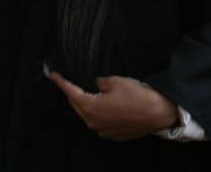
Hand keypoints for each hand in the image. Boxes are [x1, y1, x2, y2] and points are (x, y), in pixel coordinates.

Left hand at [48, 71, 179, 140]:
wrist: (157, 113)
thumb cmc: (136, 95)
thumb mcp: (115, 81)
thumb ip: (100, 82)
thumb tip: (97, 85)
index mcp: (90, 107)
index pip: (70, 92)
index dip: (61, 82)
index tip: (53, 75)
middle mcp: (93, 122)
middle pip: (77, 105)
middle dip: (72, 94)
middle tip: (69, 83)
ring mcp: (103, 131)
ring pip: (88, 116)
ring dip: (85, 105)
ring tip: (87, 94)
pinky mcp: (113, 135)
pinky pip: (100, 123)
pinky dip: (98, 114)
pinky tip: (103, 107)